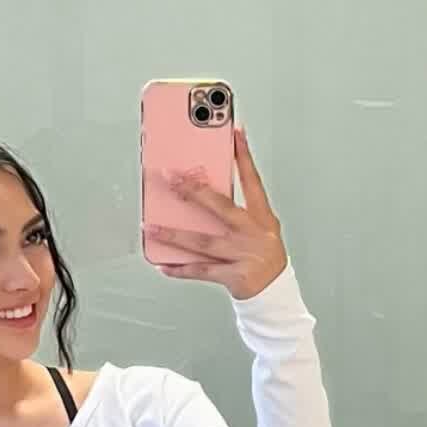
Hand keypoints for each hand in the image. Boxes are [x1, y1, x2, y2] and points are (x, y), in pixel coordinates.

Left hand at [146, 126, 288, 300]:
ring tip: (151, 228)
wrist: (275, 292)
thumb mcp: (260, 229)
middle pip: (219, 206)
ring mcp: (242, 254)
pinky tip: (163, 264)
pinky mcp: (233, 275)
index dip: (244, 156)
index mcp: (261, 217)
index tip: (235, 133)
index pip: (252, 180)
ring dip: (174, 235)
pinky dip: (180, 269)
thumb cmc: (264, 256)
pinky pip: (200, 271)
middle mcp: (251, 233)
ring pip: (202, 241)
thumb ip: (237, 211)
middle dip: (193, 191)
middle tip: (171, 177)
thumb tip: (203, 193)